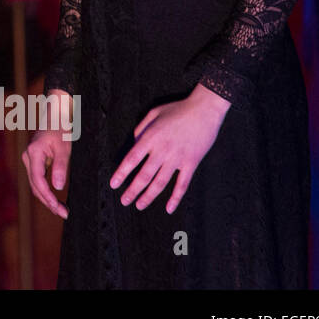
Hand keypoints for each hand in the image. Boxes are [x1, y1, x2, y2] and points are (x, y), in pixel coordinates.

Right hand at [22, 90, 72, 218]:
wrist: (55, 115)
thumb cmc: (61, 128)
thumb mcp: (65, 146)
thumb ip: (61, 166)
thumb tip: (58, 187)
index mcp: (33, 153)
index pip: (38, 181)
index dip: (48, 197)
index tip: (59, 208)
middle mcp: (28, 157)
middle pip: (35, 186)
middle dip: (48, 202)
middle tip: (64, 214)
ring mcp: (30, 160)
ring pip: (35, 185)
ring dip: (47, 198)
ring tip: (61, 210)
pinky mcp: (34, 161)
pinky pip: (38, 180)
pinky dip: (46, 191)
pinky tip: (55, 199)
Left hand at [110, 84, 230, 213]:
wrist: (204, 110)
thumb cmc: (177, 109)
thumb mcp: (153, 113)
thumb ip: (141, 129)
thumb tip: (133, 144)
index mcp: (150, 137)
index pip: (131, 159)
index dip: (122, 173)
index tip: (114, 185)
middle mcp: (162, 150)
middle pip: (144, 175)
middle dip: (133, 190)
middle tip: (124, 201)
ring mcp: (178, 158)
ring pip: (160, 183)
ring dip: (149, 196)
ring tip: (139, 205)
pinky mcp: (192, 163)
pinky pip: (182, 184)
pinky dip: (176, 198)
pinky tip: (169, 208)